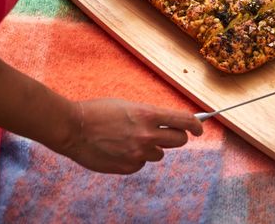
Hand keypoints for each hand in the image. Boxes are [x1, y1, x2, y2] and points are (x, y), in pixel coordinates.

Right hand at [62, 98, 202, 173]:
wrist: (74, 128)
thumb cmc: (99, 112)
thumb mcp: (129, 106)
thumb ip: (149, 116)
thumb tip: (166, 123)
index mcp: (147, 114)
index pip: (183, 121)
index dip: (196, 126)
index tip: (199, 129)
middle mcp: (146, 135)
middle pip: (178, 141)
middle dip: (177, 137)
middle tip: (169, 134)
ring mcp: (137, 154)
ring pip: (158, 154)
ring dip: (152, 147)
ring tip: (131, 139)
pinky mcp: (128, 168)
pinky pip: (141, 164)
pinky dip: (136, 158)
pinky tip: (120, 149)